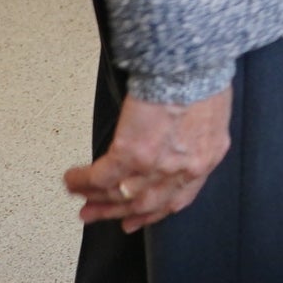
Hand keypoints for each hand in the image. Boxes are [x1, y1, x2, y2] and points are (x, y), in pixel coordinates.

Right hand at [65, 86, 230, 232]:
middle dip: (117, 212)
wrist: (190, 62)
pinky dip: (83, 182)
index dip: (154, 213)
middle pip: (146, 203)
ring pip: (121, 194)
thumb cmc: (201, 76)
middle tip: (95, 214)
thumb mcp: (210, 113)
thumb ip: (194, 136)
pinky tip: (72, 180)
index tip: (135, 220)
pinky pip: (100, 177)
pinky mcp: (132, 153)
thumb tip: (176, 140)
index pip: (179, 198)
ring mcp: (157, 165)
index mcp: (206, 157)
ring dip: (97, 200)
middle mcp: (183, 169)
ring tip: (81, 201)